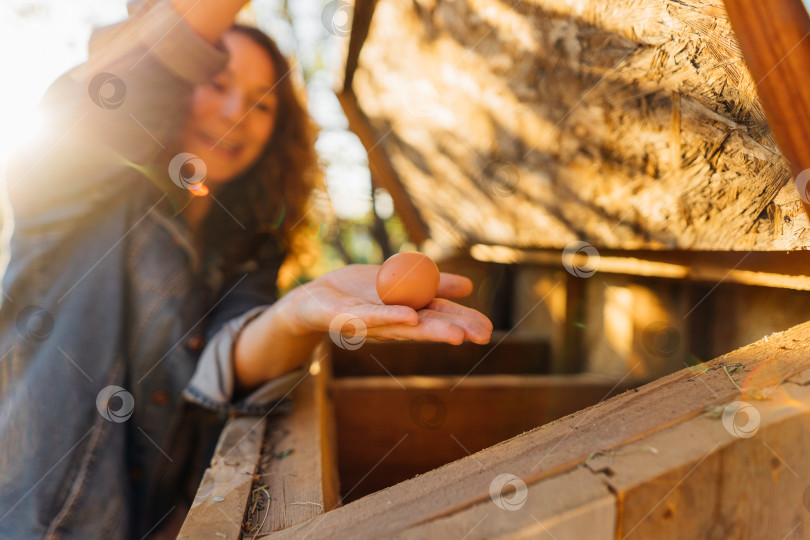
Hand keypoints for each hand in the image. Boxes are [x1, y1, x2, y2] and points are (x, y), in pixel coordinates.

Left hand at [285, 264, 492, 344]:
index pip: (440, 317)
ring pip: (406, 327)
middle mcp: (393, 322)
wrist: (315, 298)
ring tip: (457, 335)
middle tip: (482, 336)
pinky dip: (391, 317)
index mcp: (407, 312)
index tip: (489, 329)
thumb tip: (469, 287)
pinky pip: (372, 318)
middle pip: (428, 326)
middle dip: (455, 330)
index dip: (464, 322)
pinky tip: (410, 317)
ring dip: (431, 331)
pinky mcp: (348, 319)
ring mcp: (372, 323)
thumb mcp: (400, 281)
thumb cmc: (358, 292)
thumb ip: (432, 284)